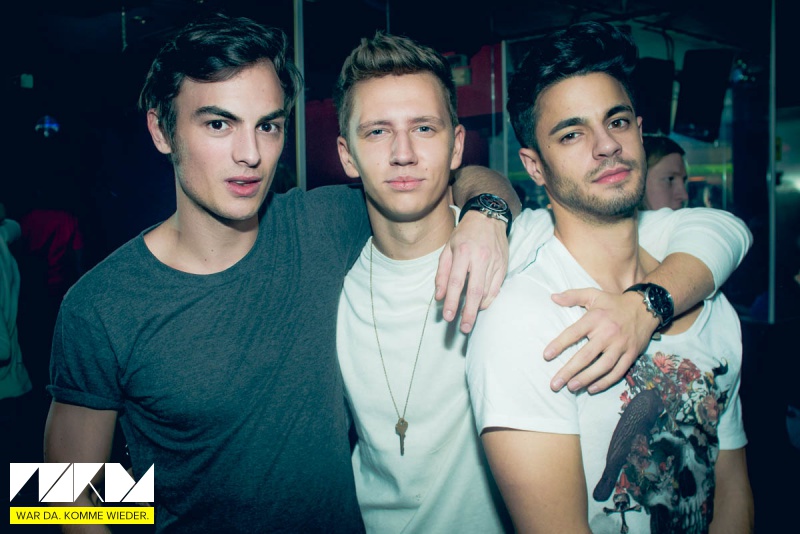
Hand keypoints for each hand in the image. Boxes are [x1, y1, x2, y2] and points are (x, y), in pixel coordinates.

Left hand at [435, 211, 508, 333]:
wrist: (488, 218)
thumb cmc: (464, 234)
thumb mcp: (448, 249)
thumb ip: (442, 274)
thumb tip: (439, 297)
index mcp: (464, 252)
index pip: (457, 282)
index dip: (452, 301)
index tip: (448, 317)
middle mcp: (481, 258)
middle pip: (475, 291)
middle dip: (469, 313)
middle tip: (463, 328)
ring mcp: (495, 263)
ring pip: (487, 292)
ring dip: (478, 309)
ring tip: (469, 320)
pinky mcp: (504, 266)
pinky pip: (496, 288)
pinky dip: (488, 300)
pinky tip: (480, 307)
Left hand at [544, 288, 658, 392]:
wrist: (646, 308)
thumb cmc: (614, 303)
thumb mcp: (593, 294)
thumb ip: (572, 296)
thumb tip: (553, 297)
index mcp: (596, 318)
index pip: (574, 333)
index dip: (559, 344)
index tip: (546, 356)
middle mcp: (608, 333)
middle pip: (586, 355)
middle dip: (569, 371)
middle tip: (555, 383)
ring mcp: (621, 345)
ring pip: (602, 366)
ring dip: (586, 378)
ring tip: (571, 387)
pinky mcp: (631, 354)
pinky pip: (618, 372)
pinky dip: (605, 382)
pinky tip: (592, 388)